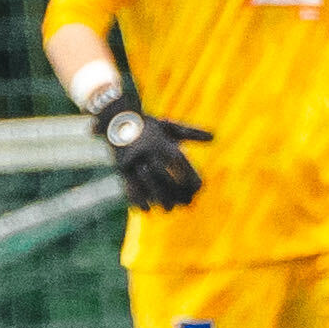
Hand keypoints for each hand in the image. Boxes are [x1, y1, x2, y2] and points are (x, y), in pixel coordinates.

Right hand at [89, 93, 213, 212]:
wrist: (116, 118)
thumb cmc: (148, 125)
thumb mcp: (169, 127)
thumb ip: (191, 132)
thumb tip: (213, 136)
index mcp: (162, 142)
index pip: (180, 162)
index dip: (190, 176)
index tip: (198, 188)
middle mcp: (149, 151)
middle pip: (164, 175)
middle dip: (174, 191)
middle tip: (185, 203)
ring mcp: (134, 160)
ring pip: (146, 184)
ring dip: (158, 198)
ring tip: (167, 208)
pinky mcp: (122, 168)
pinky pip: (130, 186)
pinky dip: (138, 200)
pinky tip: (146, 209)